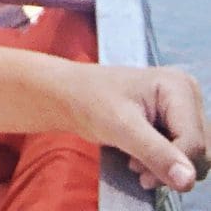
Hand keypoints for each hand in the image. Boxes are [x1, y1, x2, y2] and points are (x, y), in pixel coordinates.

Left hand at [68, 64, 208, 193]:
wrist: (70, 95)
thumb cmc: (90, 100)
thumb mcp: (121, 127)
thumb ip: (156, 153)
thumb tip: (188, 180)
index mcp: (179, 87)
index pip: (195, 143)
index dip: (174, 165)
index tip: (143, 174)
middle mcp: (188, 96)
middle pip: (201, 152)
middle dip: (171, 168)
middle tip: (137, 168)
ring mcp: (183, 110)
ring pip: (195, 158)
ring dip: (166, 169)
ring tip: (136, 161)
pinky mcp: (175, 123)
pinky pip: (183, 156)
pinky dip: (164, 165)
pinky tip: (139, 158)